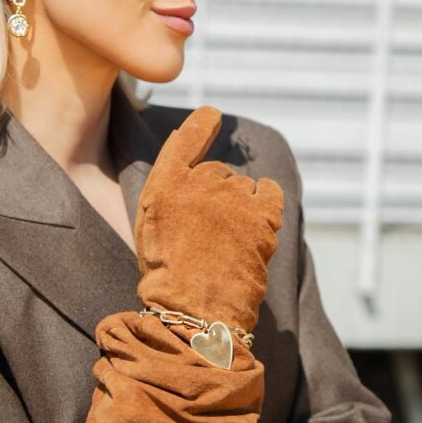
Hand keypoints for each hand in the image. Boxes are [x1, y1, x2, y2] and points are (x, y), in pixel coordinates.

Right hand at [135, 107, 283, 330]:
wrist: (195, 308)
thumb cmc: (169, 272)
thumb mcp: (152, 224)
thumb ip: (168, 186)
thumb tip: (188, 150)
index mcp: (165, 184)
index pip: (186, 139)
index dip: (202, 123)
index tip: (212, 114)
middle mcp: (200, 182)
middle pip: (218, 173)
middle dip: (216, 195)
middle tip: (207, 233)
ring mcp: (233, 196)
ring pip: (243, 187)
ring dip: (239, 207)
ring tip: (226, 242)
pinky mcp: (262, 214)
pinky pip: (268, 191)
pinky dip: (265, 201)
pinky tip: (256, 223)